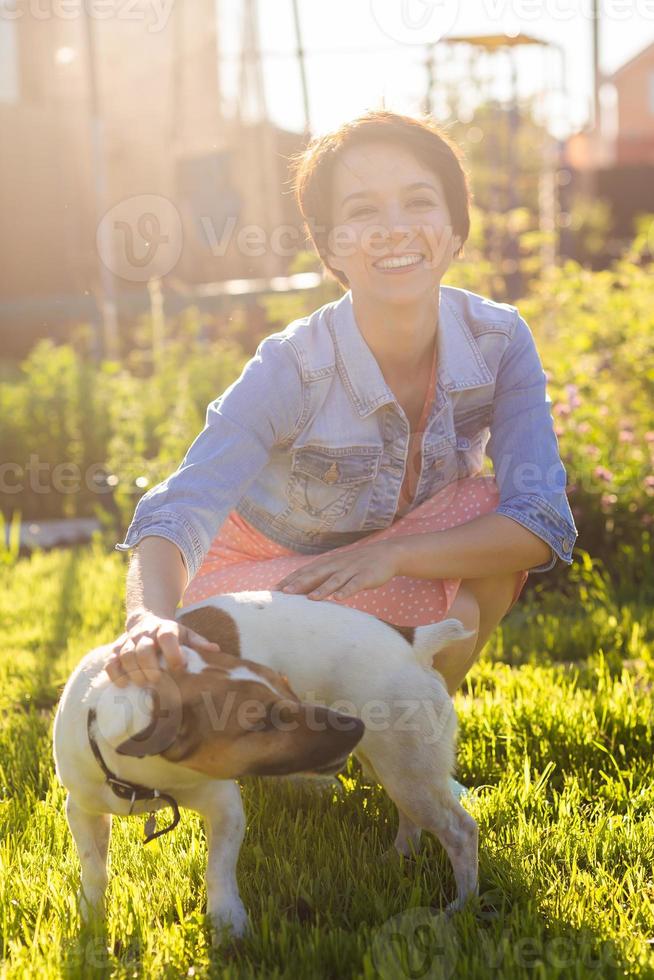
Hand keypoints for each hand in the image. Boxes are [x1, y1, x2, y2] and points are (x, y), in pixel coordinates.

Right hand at [104, 611, 220, 687]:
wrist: (147, 618)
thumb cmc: (172, 633)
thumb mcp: (187, 633)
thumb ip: (200, 642)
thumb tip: (216, 650)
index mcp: (166, 628)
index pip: (168, 637)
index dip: (173, 652)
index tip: (179, 667)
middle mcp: (145, 633)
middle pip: (143, 648)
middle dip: (149, 665)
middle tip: (156, 680)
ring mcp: (129, 641)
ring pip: (126, 655)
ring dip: (133, 671)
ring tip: (142, 684)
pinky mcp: (116, 649)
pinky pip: (110, 661)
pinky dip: (115, 673)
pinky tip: (124, 684)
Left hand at [275, 541, 400, 600]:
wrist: (385, 554)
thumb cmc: (356, 565)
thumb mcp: (336, 568)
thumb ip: (320, 578)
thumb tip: (299, 591)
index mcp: (327, 564)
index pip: (304, 571)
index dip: (289, 580)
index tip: (274, 591)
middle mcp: (336, 565)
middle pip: (315, 575)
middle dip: (299, 584)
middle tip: (284, 594)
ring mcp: (351, 570)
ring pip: (334, 580)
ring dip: (322, 589)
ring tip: (310, 599)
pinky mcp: (366, 576)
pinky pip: (355, 584)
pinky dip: (347, 590)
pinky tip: (339, 598)